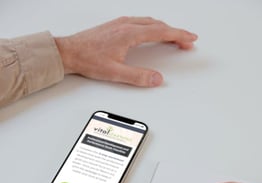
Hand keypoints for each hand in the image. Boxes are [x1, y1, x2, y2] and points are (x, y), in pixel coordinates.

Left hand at [54, 16, 197, 86]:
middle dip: (175, 33)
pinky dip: (153, 27)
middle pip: (158, 25)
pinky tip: (152, 32)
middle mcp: (127, 25)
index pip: (161, 32)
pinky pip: (141, 22)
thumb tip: (156, 79)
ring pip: (150, 22)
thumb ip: (138, 77)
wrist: (69, 52)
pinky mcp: (116, 25)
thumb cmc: (88, 59)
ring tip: (174, 37)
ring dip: (165, 29)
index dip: (179, 35)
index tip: (191, 39)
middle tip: (187, 42)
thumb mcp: (115, 73)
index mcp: (129, 34)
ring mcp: (121, 23)